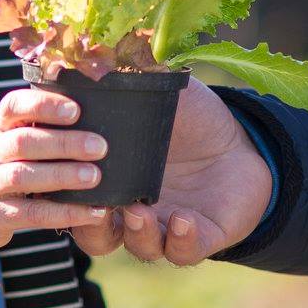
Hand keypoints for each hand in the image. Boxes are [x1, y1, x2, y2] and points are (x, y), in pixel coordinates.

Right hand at [0, 88, 112, 255]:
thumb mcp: (7, 141)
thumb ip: (38, 128)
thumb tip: (96, 114)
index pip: (14, 106)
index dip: (44, 105)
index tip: (76, 110)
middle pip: (24, 142)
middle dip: (64, 143)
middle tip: (99, 146)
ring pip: (23, 176)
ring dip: (62, 175)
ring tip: (94, 176)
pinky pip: (33, 213)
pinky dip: (65, 212)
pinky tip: (93, 212)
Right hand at [76, 77, 274, 266]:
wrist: (244, 136)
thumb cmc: (191, 116)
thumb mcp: (159, 95)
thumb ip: (128, 82)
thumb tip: (93, 54)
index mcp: (114, 179)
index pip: (73, 197)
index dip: (62, 192)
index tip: (63, 171)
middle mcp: (133, 210)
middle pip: (97, 235)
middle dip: (92, 226)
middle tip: (99, 203)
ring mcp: (166, 226)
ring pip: (140, 247)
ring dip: (136, 233)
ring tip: (139, 210)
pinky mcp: (201, 237)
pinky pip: (184, 252)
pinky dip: (181, 242)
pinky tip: (183, 220)